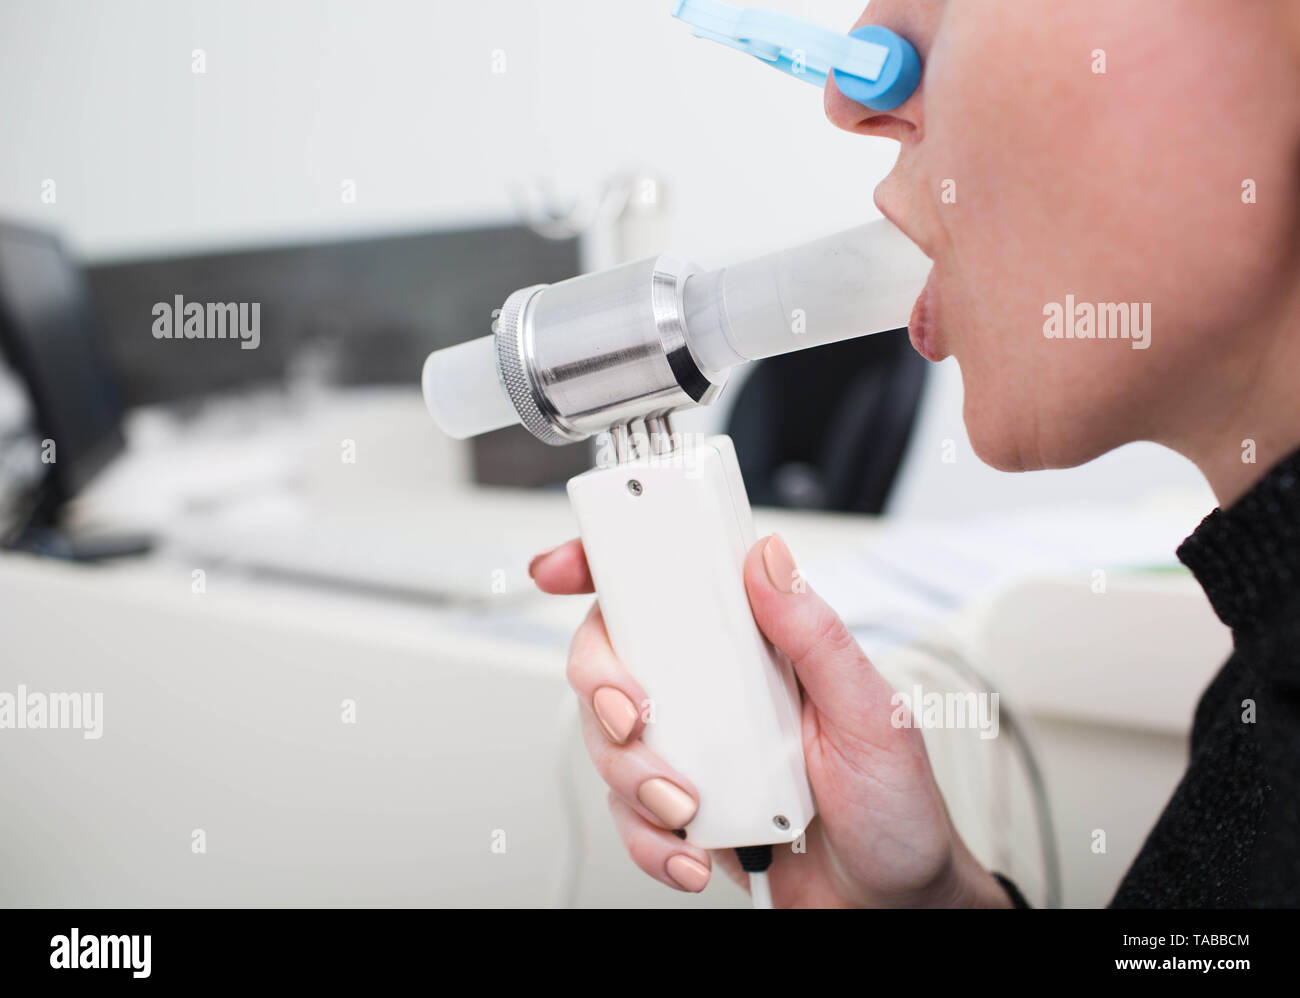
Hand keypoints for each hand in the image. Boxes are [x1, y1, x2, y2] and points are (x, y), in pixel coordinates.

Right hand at [530, 533, 1013, 907]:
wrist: (889, 904)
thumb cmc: (894, 806)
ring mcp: (691, 749)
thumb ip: (815, 635)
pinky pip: (626, 815)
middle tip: (635, 719)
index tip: (564, 568)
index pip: (673, 587)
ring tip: (689, 808)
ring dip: (634, 778)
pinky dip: (650, 840)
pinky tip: (694, 852)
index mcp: (755, 648)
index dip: (607, 564)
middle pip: (611, 658)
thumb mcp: (868, 712)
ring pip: (607, 740)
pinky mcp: (679, 809)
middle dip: (603, 688)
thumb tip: (769, 559)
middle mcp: (713, 691)